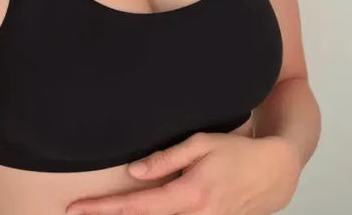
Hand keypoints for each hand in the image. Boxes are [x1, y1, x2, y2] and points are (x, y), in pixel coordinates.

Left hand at [65, 132, 300, 213]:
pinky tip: (138, 211)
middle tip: (78, 212)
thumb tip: (134, 172)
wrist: (275, 173)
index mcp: (188, 195)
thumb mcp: (202, 144)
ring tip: (101, 210)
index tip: (77, 209)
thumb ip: (167, 158)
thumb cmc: (237, 152)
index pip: (137, 207)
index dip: (104, 209)